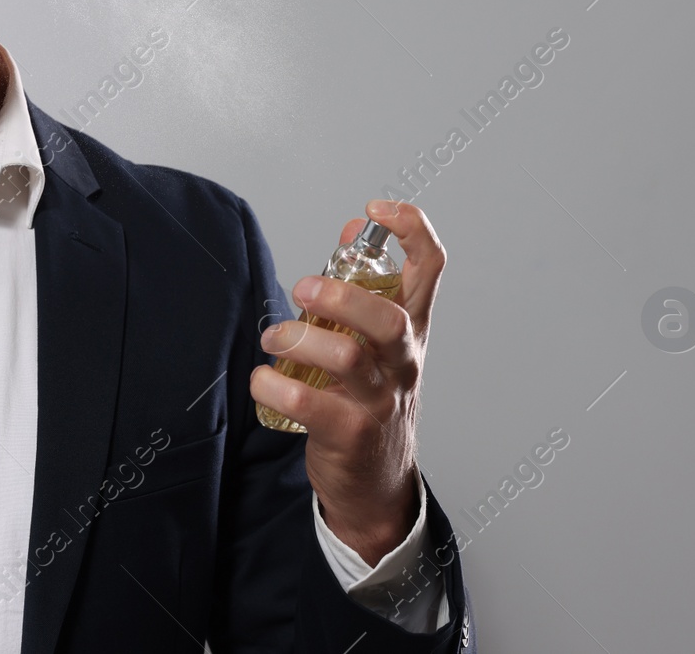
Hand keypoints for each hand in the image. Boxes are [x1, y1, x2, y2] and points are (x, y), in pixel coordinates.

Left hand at [248, 199, 445, 565]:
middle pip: (388, 318)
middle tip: (302, 288)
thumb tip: (353, 229)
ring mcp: (379, 399)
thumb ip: (364, 287)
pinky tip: (262, 380)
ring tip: (273, 339)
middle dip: (341, 296)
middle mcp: (402, 361)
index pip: (432, 268)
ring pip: (348, 358)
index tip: (375, 211)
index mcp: (411, 329)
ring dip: (298, 339)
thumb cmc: (372, 401)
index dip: (412, 229)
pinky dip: (273, 386)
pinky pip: (309, 404)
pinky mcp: (350, 432)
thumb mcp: (378, 343)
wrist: (379, 484)